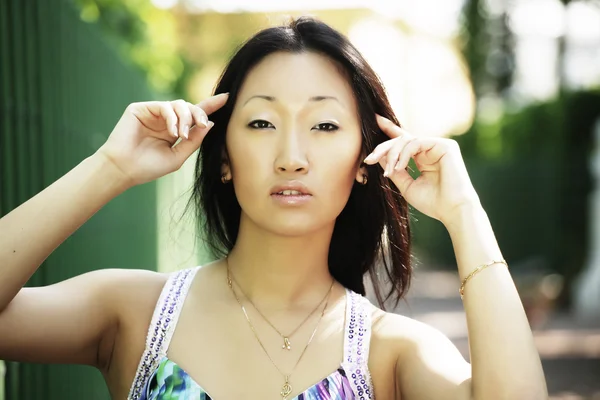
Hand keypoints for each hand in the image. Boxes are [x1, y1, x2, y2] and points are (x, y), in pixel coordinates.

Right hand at [96, 93, 227, 186]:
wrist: (124, 170)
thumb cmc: (148, 167)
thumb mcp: (178, 156)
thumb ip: (194, 141)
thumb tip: (210, 124)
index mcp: (174, 131)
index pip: (195, 115)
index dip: (211, 106)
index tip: (227, 98)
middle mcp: (165, 120)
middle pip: (190, 108)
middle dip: (199, 114)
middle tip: (201, 125)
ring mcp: (153, 113)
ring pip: (179, 104)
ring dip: (186, 118)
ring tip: (181, 136)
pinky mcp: (141, 108)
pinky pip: (164, 106)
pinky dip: (172, 118)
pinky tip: (172, 132)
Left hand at [364, 114, 479, 223]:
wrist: (452, 211)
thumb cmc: (433, 202)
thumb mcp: (406, 185)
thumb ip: (394, 170)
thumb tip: (379, 157)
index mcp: (423, 158)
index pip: (404, 141)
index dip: (390, 129)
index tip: (375, 120)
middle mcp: (431, 149)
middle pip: (402, 139)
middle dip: (383, 148)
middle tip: (369, 159)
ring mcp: (439, 146)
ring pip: (406, 140)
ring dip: (393, 154)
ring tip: (388, 172)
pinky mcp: (445, 145)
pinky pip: (416, 143)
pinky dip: (404, 154)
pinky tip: (400, 167)